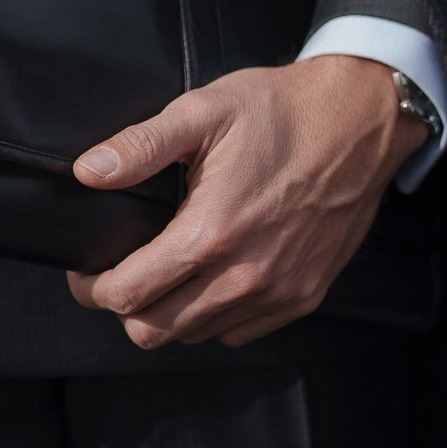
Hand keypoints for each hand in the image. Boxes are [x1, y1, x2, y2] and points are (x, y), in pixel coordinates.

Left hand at [67, 55, 428, 348]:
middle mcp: (245, 275)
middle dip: (124, 308)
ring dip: (169, 313)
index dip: (93, 288)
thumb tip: (90, 171)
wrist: (359, 121)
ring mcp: (278, 292)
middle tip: (117, 276)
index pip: (129, 294)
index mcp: (212, 231)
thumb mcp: (204, 111)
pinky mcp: (303, 297)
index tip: (88, 272)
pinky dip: (214, 317)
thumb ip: (141, 146)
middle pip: (154, 331)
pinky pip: (239, 332)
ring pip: (196, 336)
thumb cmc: (283, 111)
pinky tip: (210, 279)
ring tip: (164, 274)